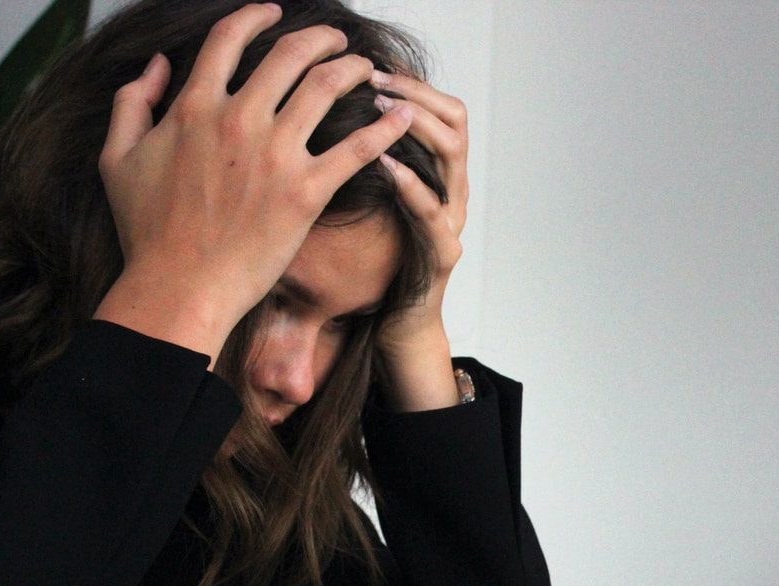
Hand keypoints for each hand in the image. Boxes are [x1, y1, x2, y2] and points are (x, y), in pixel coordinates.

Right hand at [93, 3, 414, 364]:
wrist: (178, 287)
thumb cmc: (147, 232)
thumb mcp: (117, 159)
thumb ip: (132, 102)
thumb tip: (156, 65)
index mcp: (194, 106)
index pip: (230, 38)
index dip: (256, 16)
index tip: (274, 13)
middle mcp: (238, 119)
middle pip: (290, 53)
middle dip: (320, 38)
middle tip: (336, 40)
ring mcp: (275, 155)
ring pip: (327, 87)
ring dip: (354, 69)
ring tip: (367, 69)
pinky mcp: (307, 192)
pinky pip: (357, 148)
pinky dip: (385, 127)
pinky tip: (402, 115)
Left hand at [372, 71, 469, 409]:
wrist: (396, 327)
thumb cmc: (377, 264)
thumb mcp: (369, 203)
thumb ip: (361, 164)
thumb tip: (324, 116)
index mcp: (437, 174)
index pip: (441, 108)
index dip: (413, 82)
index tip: (375, 64)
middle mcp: (452, 191)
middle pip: (454, 120)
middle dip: (414, 93)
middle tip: (375, 79)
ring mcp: (452, 220)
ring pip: (453, 155)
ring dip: (415, 125)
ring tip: (379, 110)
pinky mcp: (443, 253)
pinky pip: (433, 211)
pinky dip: (410, 183)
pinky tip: (385, 164)